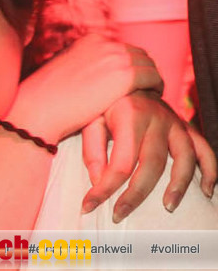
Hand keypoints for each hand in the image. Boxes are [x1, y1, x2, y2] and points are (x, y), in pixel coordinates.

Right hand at [9, 34, 163, 142]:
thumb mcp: (64, 72)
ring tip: (151, 96)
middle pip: (139, 54)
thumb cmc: (47, 98)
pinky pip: (154, 78)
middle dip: (144, 71)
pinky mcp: (125, 75)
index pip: (121, 48)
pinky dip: (156, 88)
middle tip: (147, 90)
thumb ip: (83, 67)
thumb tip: (96, 77)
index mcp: (89, 40)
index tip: (132, 82)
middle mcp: (104, 43)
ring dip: (152, 80)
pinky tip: (151, 101)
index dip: (130, 65)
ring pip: (149, 65)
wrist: (40, 108)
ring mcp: (115, 57)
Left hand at [81, 92, 216, 221]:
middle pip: (151, 164)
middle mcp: (156, 118)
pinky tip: (206, 190)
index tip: (88, 205)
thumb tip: (100, 181)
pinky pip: (204, 149)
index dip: (104, 188)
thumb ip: (92, 149)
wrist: (129, 79)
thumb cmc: (105, 103)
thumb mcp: (89, 118)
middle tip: (120, 215)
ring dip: (178, 185)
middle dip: (135, 195)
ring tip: (167, 207)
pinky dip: (210, 170)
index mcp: (129, 115)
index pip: (118, 162)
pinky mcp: (186, 127)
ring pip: (184, 158)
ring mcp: (175, 122)